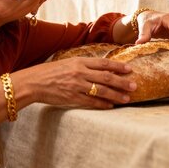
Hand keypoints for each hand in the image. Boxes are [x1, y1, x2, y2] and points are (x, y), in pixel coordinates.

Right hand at [22, 57, 136, 108]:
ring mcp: (76, 86)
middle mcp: (80, 73)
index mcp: (79, 61)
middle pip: (106, 77)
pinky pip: (91, 102)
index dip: (118, 66)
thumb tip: (102, 69)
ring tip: (127, 98)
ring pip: (102, 91)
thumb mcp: (68, 63)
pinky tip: (111, 105)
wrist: (34, 82)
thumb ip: (84, 65)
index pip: (104, 63)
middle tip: (134, 85)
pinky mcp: (72, 98)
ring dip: (116, 95)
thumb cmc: (50, 72)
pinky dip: (103, 104)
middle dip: (122, 82)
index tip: (130, 69)